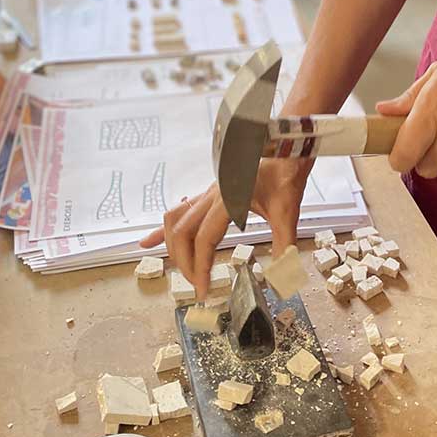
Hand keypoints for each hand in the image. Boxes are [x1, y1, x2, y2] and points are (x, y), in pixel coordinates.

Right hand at [139, 157, 312, 298]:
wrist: (284, 147)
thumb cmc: (285, 174)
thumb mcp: (287, 211)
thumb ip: (283, 243)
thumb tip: (283, 274)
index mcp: (228, 198)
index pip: (204, 238)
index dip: (200, 266)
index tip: (202, 289)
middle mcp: (213, 194)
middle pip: (183, 231)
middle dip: (184, 261)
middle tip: (196, 285)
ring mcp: (208, 192)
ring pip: (176, 219)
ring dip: (172, 245)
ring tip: (177, 268)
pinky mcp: (210, 193)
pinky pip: (181, 210)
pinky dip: (164, 228)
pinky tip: (149, 242)